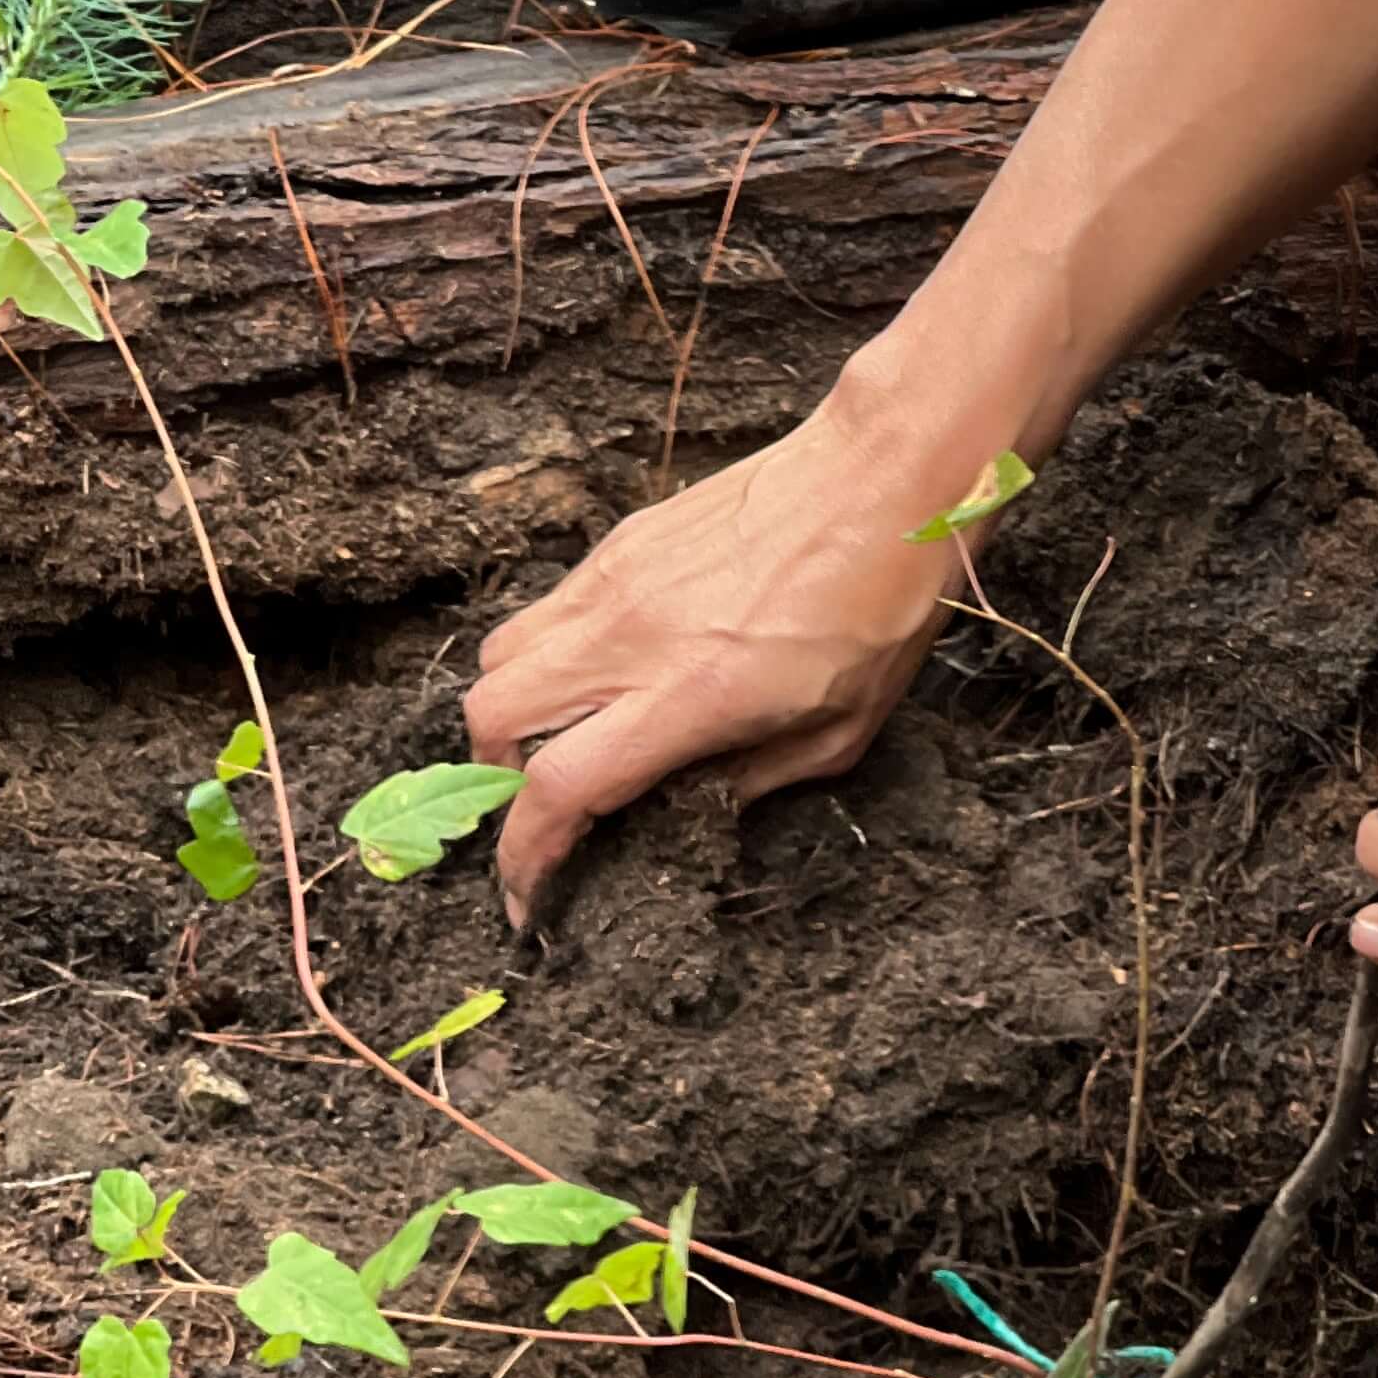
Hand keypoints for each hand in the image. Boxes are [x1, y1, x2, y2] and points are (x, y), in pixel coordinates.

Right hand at [466, 402, 961, 926]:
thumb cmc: (881, 606)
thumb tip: (689, 806)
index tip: (528, 899)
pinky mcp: (620, 543)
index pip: (558, 787)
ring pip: (500, 657)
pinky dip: (548, 654)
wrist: (884, 478)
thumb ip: (752, 782)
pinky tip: (606, 668)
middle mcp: (630, 638)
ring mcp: (615, 582)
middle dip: (499, 779)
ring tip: (566, 733)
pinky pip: (545, 610)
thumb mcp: (840, 732)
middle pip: (493, 717)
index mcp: (688, 696)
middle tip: (545, 803)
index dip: (526, 857)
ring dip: (513, 712)